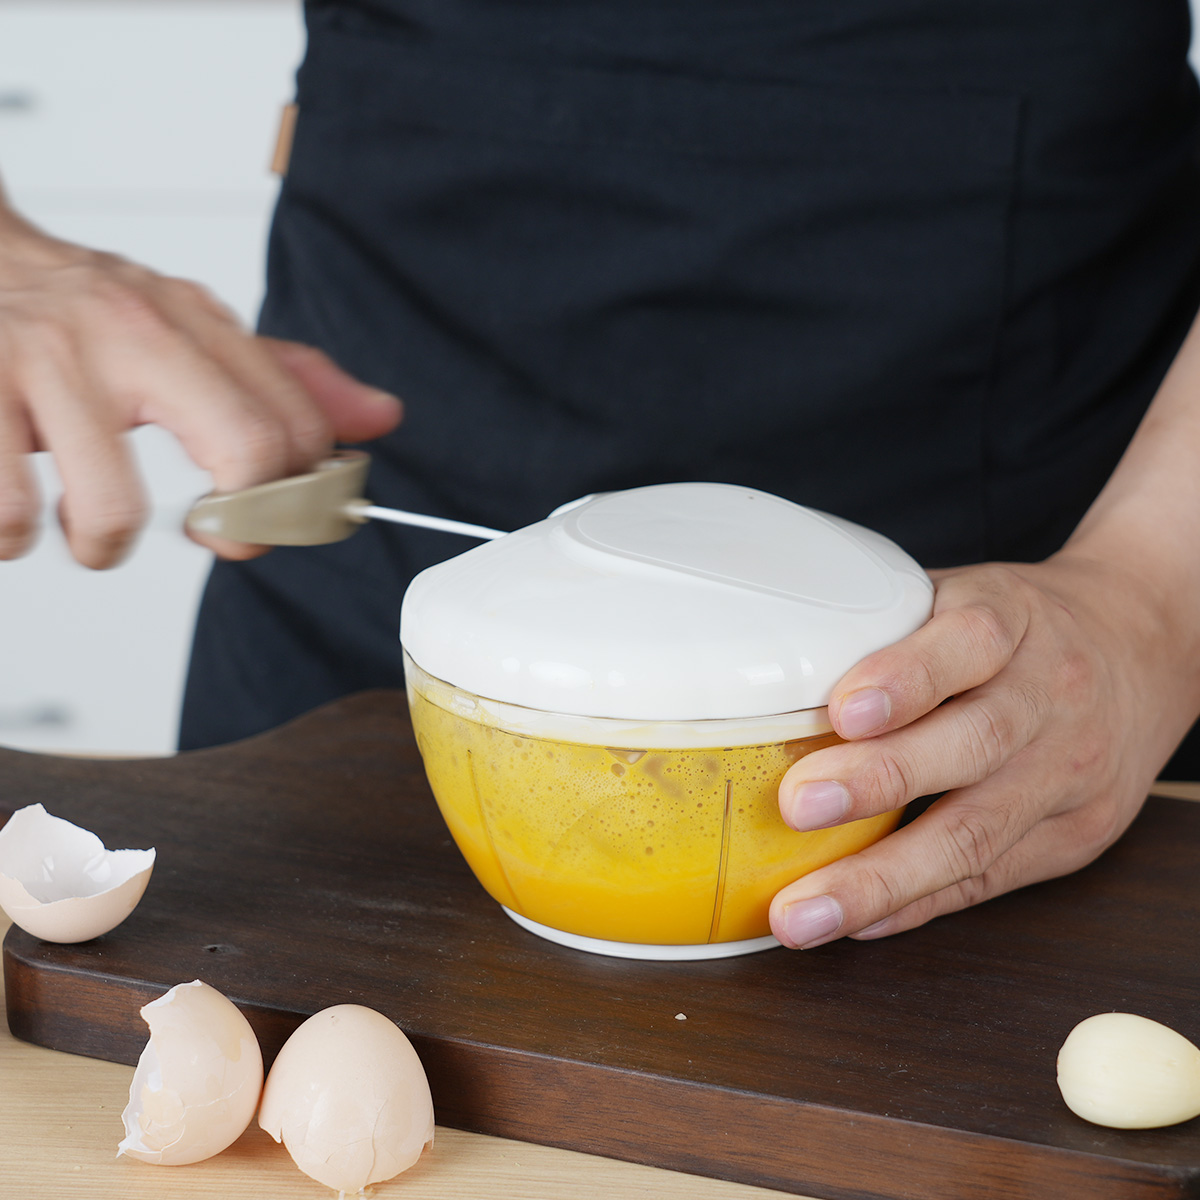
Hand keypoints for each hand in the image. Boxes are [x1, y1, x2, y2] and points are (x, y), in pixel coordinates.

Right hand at [0, 204, 401, 567]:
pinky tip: (17, 515)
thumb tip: (381, 416)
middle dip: (242, 526)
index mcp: (194, 320)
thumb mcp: (189, 329)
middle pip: (246, 450)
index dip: (302, 501)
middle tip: (217, 537)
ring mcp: (48, 359)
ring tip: (89, 531)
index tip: (274, 523)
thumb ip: (283, 379)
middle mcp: (131, 331)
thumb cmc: (81, 312)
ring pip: (114, 511)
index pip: (296, 426)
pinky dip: (12, 539)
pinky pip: (8, 515)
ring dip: (101, 547)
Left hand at [768, 551, 1199, 947]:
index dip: (904, 677)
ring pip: (979, 832)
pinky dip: (920, 903)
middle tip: (799, 804)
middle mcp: (1050, 696)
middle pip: (972, 744)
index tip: (843, 710)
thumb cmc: (1020, 625)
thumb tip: (775, 673)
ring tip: (808, 909)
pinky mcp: (1077, 835)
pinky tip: (862, 921)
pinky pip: (992, 879)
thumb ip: (885, 626)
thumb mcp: (962, 594)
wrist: (1141, 647)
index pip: (966, 643)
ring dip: (885, 878)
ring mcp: (1069, 772)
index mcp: (1011, 621)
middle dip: (880, 781)